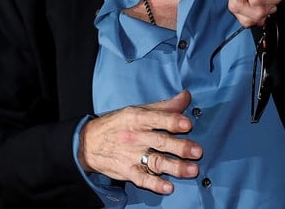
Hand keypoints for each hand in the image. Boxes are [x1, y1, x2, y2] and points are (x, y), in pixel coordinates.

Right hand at [78, 90, 201, 194]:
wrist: (87, 142)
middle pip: (160, 142)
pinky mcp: (127, 171)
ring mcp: (131, 155)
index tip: (187, 124)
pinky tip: (168, 187)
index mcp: (138, 118)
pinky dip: (155, 184)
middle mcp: (135, 136)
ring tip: (191, 170)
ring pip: (155, 161)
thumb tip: (186, 96)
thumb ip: (164, 106)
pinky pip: (142, 178)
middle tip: (197, 151)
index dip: (172, 121)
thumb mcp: (138, 110)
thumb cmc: (117, 124)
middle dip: (180, 147)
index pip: (157, 118)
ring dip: (174, 167)